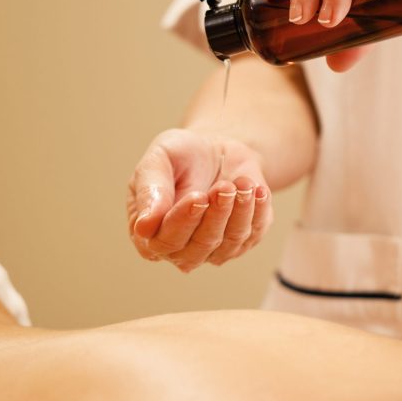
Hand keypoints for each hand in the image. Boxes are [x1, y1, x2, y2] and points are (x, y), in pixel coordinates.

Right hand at [127, 129, 271, 271]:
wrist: (216, 150)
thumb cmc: (181, 155)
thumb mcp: (159, 158)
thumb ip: (149, 190)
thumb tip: (144, 227)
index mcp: (148, 233)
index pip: (164, 242)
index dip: (182, 221)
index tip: (198, 196)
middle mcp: (178, 249)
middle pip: (199, 247)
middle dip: (215, 215)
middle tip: (224, 186)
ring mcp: (211, 250)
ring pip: (228, 243)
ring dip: (239, 211)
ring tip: (242, 182)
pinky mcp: (240, 242)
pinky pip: (252, 234)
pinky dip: (257, 211)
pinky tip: (256, 189)